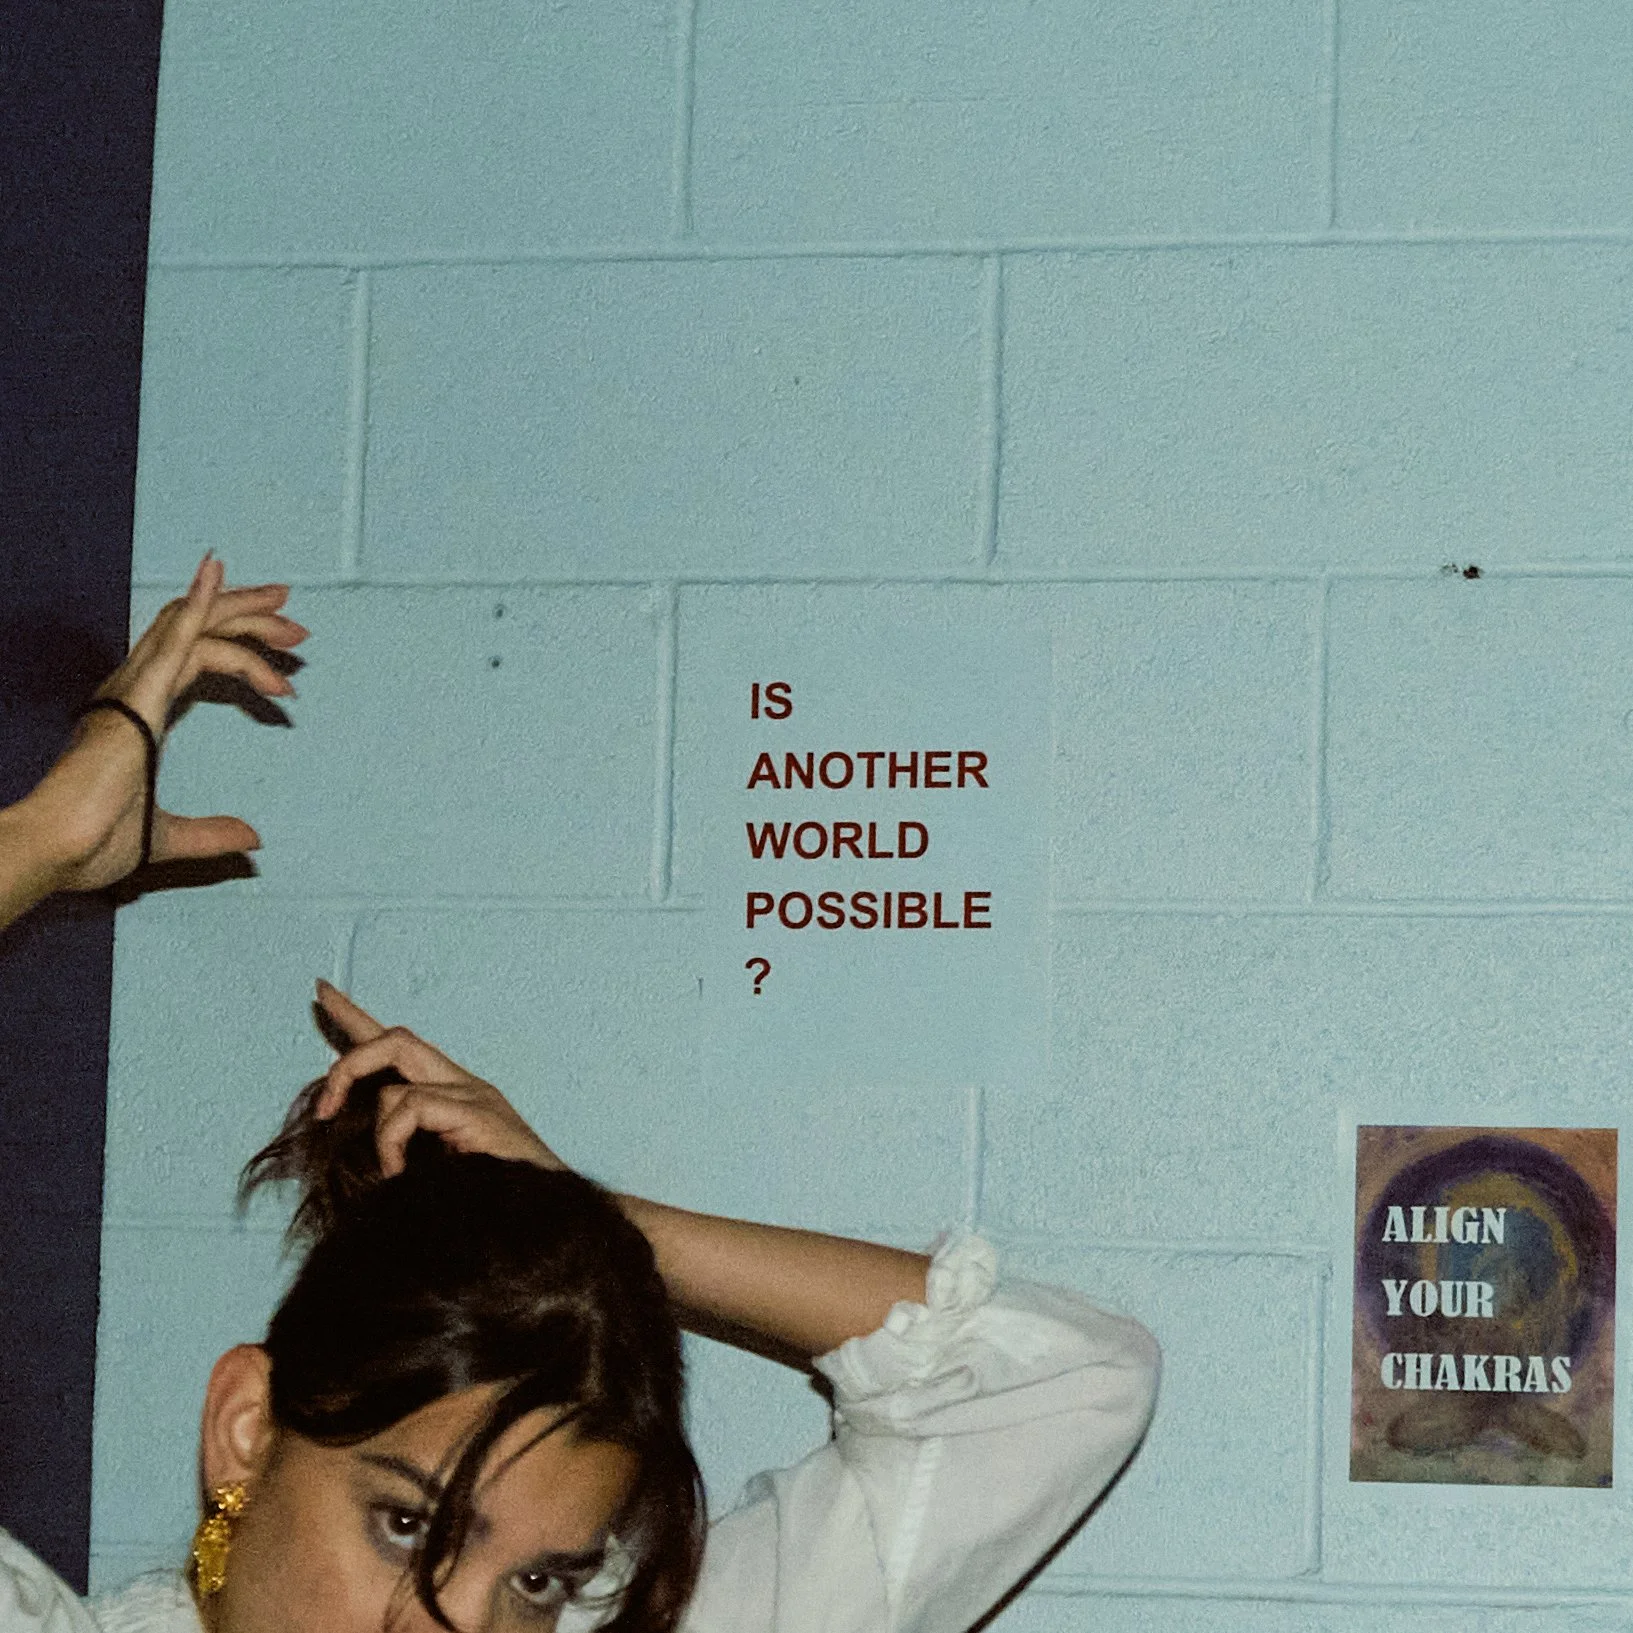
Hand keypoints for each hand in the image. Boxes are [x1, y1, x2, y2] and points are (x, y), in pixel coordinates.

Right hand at [32, 555, 306, 891]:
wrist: (59, 850)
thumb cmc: (91, 843)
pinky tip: (217, 575)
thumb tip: (252, 838)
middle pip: (197, 631)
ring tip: (290, 618)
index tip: (287, 672)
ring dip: (244, 616)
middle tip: (297, 627)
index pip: (193, 659)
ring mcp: (133, 688)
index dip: (241, 652)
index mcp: (138, 713)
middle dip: (249, 620)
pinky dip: (198, 604)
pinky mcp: (138, 695)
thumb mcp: (166, 836)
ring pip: (194, 627)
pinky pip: (174, 639)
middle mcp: (134, 690)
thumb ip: (210, 834)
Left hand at [312, 980, 564, 1177]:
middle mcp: (465, 1085)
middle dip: (350, 1061)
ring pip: (399, 1071)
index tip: (322, 992)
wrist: (553, 1217)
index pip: (400, 1046)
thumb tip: (360, 1161)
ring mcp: (475, 1095)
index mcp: (454, 1095)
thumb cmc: (493, 1202)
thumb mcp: (434, 1174)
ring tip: (388, 1171)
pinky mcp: (479, 1113)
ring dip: (378, 1126)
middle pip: (399, 1039)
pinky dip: (394, 1140)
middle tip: (323, 1109)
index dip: (357, 1018)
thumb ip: (404, 1155)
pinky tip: (400, 1172)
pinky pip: (415, 1105)